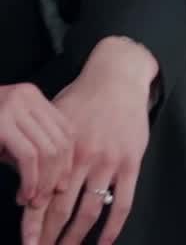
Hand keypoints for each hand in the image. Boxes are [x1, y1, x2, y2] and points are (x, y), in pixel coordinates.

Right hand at [0, 83, 71, 223]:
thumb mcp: (8, 134)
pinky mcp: (2, 124)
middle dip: (57, 175)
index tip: (61, 184)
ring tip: (33, 200)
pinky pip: (29, 156)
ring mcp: (14, 107)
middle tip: (46, 198)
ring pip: (48, 150)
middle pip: (60, 140)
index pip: (66, 129)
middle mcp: (26, 96)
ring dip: (44, 181)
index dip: (68, 159)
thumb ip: (32, 145)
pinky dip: (32, 179)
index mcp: (31, 96)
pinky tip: (25, 194)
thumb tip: (56, 179)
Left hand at [31, 38, 154, 244]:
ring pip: (90, 210)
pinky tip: (105, 242)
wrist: (118, 78)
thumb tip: (22, 191)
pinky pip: (123, 202)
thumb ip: (40, 154)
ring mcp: (109, 163)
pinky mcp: (131, 163)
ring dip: (77, 237)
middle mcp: (83, 160)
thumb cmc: (82, 99)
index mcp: (61, 151)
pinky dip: (113, 226)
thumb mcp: (52, 122)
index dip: (32, 223)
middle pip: (62, 209)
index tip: (27, 243)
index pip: (42, 196)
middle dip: (49, 236)